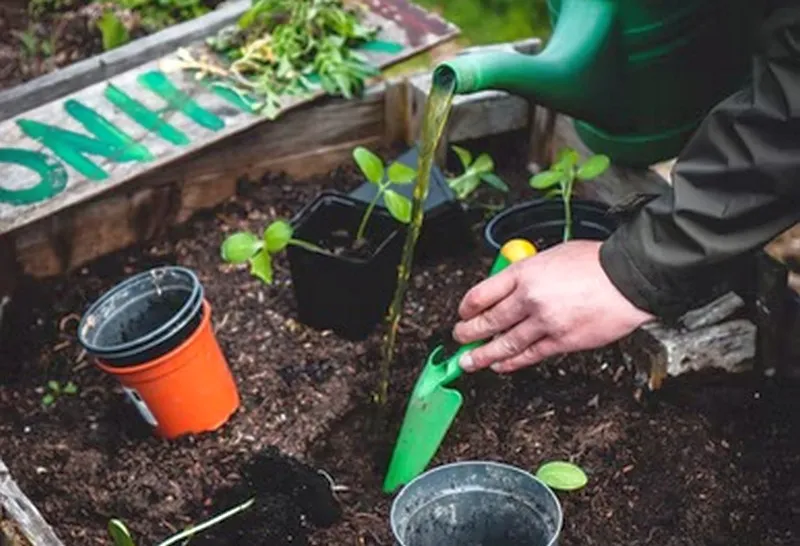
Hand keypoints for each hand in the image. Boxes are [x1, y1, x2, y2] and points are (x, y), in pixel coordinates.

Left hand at [453, 240, 653, 372]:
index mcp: (524, 272)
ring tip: (469, 361)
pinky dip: (511, 362)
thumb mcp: (551, 255)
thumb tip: (507, 288)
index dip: (466, 308)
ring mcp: (545, 322)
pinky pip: (529, 355)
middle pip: (488, 321)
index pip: (481, 294)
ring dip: (482, 356)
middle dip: (467, 334)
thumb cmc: (595, 263)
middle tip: (459, 339)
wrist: (629, 278)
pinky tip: (500, 365)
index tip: (462, 314)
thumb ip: (526, 272)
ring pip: (504, 344)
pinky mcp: (562, 341)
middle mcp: (529, 298)